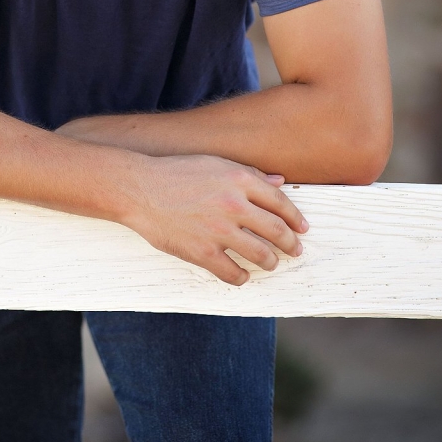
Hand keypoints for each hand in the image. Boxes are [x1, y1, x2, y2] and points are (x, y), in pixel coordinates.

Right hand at [123, 154, 307, 285]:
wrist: (139, 189)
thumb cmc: (176, 173)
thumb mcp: (215, 164)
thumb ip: (249, 174)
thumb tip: (279, 183)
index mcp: (239, 179)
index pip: (280, 203)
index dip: (296, 219)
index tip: (302, 229)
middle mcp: (233, 204)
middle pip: (276, 230)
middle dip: (290, 244)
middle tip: (295, 251)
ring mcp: (218, 230)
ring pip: (260, 254)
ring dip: (270, 263)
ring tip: (270, 264)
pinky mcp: (202, 251)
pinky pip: (233, 273)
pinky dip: (242, 277)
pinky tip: (242, 276)